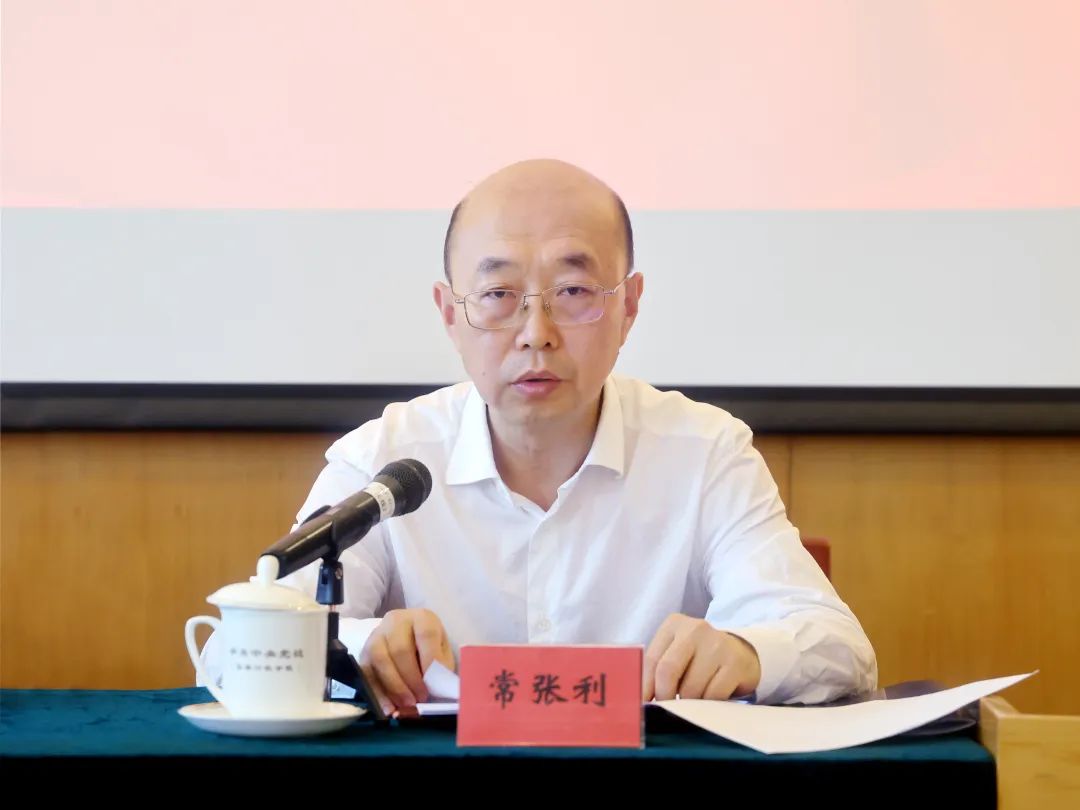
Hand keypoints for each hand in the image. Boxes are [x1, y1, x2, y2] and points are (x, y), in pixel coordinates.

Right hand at [359, 609, 454, 712]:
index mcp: (422, 617)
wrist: (407, 638)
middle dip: (411, 679)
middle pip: (400, 649)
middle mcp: (396, 621)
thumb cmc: (428, 647)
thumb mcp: (442, 651)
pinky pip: (366, 673)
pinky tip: (388, 708)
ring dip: (394, 687)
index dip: (430, 660)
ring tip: (406, 704)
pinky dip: (377, 693)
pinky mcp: (363, 652)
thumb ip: (441, 667)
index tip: (433, 684)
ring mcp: (376, 635)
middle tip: (420, 699)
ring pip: (380, 660)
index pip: (426, 634)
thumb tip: (438, 689)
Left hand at [642, 613, 760, 700]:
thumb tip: (639, 699)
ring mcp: (717, 644)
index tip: (642, 705)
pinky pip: (713, 696)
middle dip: (664, 696)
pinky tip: (709, 699)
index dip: (644, 686)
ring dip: (688, 703)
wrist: (741, 653)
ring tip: (692, 700)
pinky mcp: (735, 663)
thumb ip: (657, 669)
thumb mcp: (676, 653)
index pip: (651, 659)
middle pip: (667, 670)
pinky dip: (707, 705)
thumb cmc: (699, 657)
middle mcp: (695, 629)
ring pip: (690, 688)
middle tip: (667, 708)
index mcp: (674, 624)